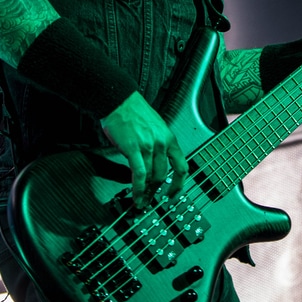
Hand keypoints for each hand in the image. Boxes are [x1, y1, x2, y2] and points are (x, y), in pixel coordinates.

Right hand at [100, 92, 187, 209]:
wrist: (119, 100)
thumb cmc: (134, 111)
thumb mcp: (156, 127)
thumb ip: (158, 144)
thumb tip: (156, 163)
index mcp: (169, 138)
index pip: (181, 166)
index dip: (179, 183)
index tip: (174, 193)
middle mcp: (161, 143)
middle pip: (163, 174)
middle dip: (156, 190)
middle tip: (149, 198)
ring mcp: (148, 146)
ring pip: (151, 176)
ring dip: (146, 192)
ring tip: (141, 201)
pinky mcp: (134, 148)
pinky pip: (139, 173)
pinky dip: (138, 187)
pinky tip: (136, 194)